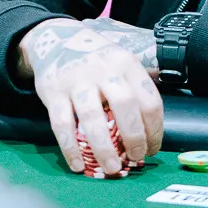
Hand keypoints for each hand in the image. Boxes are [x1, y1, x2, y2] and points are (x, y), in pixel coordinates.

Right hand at [18, 17, 162, 174]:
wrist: (56, 39)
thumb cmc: (96, 60)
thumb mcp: (121, 61)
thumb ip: (135, 88)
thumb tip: (151, 131)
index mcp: (126, 63)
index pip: (149, 99)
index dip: (155, 130)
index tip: (152, 149)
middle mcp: (104, 69)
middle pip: (125, 106)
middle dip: (134, 138)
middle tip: (135, 158)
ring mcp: (77, 79)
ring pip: (93, 118)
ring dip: (104, 149)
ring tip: (111, 168)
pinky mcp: (53, 91)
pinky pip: (62, 125)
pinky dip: (71, 149)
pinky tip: (78, 165)